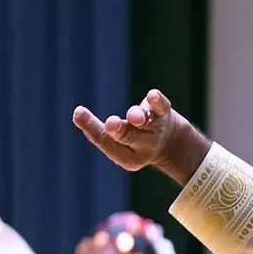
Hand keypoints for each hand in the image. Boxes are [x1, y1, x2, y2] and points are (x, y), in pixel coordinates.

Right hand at [73, 89, 210, 184]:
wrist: (173, 144)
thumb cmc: (135, 141)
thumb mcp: (118, 143)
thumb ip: (103, 134)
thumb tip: (79, 114)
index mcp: (129, 158)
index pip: (107, 143)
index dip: (93, 129)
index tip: (78, 113)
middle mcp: (144, 145)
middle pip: (128, 136)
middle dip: (119, 130)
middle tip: (111, 124)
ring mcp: (156, 129)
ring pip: (146, 122)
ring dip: (139, 117)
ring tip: (134, 116)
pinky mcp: (164, 112)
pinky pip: (161, 106)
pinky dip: (157, 101)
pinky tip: (152, 96)